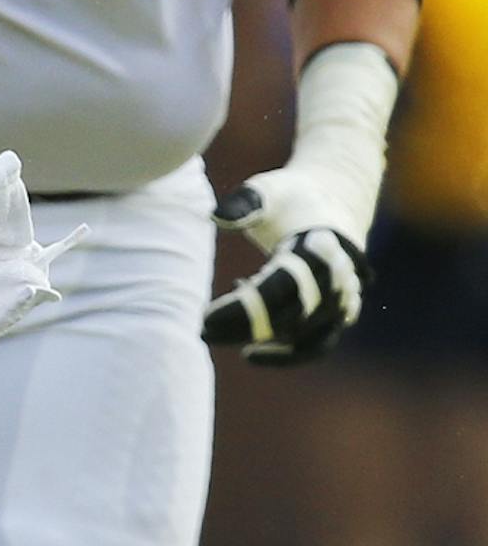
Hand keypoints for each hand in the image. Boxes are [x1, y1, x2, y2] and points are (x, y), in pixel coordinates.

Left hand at [202, 173, 368, 361]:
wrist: (329, 204)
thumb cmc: (291, 197)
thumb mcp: (269, 190)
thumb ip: (246, 201)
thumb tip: (216, 215)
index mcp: (323, 249)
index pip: (283, 288)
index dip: (245, 308)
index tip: (205, 316)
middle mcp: (339, 280)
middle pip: (293, 318)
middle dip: (244, 329)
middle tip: (202, 331)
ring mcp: (343, 301)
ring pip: (307, 340)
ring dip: (264, 346)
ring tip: (220, 338)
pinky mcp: (337, 317)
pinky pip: (315, 347)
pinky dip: (285, 355)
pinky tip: (248, 351)